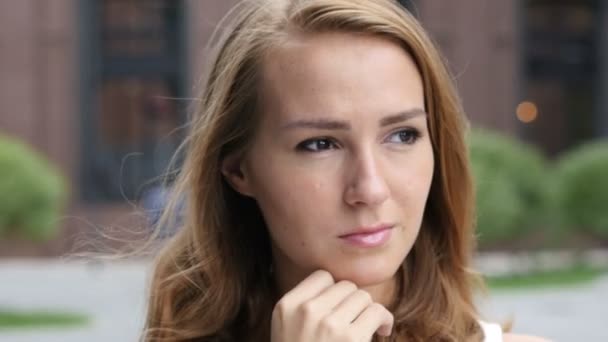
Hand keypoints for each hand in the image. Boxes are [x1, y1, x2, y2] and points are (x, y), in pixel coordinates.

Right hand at [271, 270, 393, 341]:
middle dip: (355, 304)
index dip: (335, 292)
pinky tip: (382, 330)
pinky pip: (376, 311)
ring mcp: (328, 324)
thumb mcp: (287, 331)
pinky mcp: (351, 338)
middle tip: (358, 321)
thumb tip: (341, 289)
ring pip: (362, 297)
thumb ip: (305, 308)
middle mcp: (306, 311)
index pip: (321, 277)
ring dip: (369, 311)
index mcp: (287, 307)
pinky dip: (384, 319)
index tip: (340, 309)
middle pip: (345, 286)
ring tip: (370, 327)